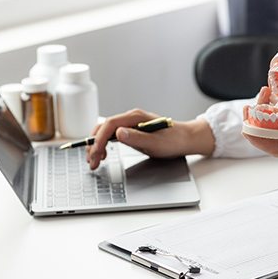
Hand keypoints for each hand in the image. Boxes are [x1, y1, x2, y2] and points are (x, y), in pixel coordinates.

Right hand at [86, 108, 214, 169]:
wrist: (185, 139)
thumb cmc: (174, 140)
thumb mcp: (156, 143)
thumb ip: (137, 138)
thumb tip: (119, 133)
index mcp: (135, 117)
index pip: (109, 125)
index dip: (99, 139)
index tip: (96, 153)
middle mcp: (131, 118)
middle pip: (104, 128)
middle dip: (94, 144)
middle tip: (91, 161)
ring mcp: (130, 124)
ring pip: (106, 132)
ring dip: (97, 145)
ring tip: (94, 160)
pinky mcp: (131, 131)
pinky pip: (112, 135)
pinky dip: (104, 145)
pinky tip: (104, 154)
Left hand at [243, 91, 277, 156]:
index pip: (275, 147)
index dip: (257, 140)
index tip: (246, 125)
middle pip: (270, 137)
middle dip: (255, 124)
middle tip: (249, 106)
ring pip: (275, 126)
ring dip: (264, 112)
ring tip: (265, 92)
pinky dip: (275, 106)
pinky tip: (274, 93)